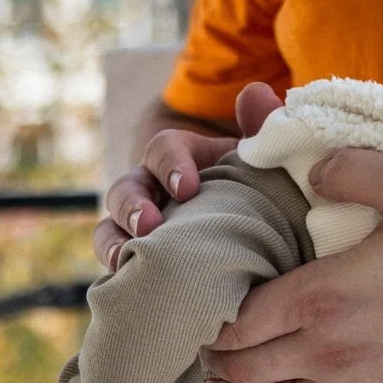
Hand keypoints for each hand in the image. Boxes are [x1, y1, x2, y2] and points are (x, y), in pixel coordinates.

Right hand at [91, 83, 282, 269]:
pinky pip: (120, 270)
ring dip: (113, 242)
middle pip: (125, 191)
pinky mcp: (143, 266)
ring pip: (111, 231)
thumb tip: (256, 92)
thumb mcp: (265, 164)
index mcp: (183, 161)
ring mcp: (144, 231)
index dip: (170, 165)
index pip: (163, 150)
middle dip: (132, 206)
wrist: (271, 246)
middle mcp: (155, 193)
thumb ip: (262, 128)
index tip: (188, 187)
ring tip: (123, 260)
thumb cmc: (264, 196)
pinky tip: (127, 289)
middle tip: (149, 225)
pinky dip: (119, 277)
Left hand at [199, 148, 382, 382]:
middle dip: (216, 362)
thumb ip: (344, 166)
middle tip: (199, 349)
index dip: (208, 321)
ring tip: (227, 382)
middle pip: (246, 372)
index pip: (235, 324)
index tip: (197, 311)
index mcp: (319, 298)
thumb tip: (306, 171)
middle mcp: (329, 354)